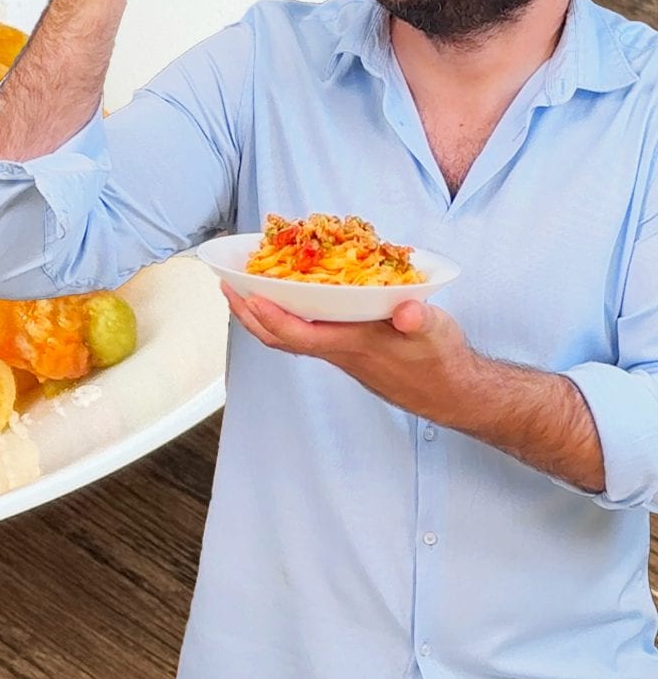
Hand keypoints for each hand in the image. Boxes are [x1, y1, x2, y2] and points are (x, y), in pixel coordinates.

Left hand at [220, 282, 474, 421]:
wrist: (451, 393)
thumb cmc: (441, 360)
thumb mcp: (437, 333)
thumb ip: (421, 321)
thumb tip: (408, 311)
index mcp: (354, 344)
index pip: (300, 334)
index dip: (271, 316)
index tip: (248, 294)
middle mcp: (338, 351)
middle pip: (279, 338)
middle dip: (248, 313)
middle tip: (226, 285)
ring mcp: (339, 353)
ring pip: (288, 337)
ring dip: (261, 315)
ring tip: (242, 289)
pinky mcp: (346, 351)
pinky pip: (304, 335)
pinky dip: (286, 316)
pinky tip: (285, 299)